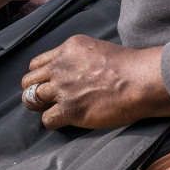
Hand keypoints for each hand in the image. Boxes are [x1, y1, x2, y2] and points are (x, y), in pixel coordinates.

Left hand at [20, 35, 169, 129]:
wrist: (140, 80)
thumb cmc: (127, 66)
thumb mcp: (95, 48)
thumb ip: (77, 57)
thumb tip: (70, 69)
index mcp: (67, 49)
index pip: (36, 64)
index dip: (41, 76)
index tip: (48, 83)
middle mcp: (60, 66)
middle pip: (28, 81)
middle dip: (34, 90)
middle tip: (45, 99)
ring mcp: (63, 88)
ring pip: (32, 99)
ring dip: (41, 106)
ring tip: (54, 109)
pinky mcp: (69, 110)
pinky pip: (47, 120)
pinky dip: (53, 121)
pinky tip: (65, 120)